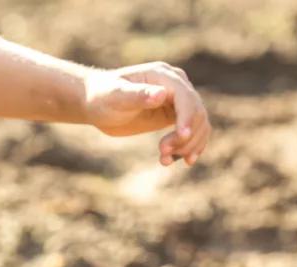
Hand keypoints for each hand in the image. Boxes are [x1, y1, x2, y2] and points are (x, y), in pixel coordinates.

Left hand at [83, 62, 209, 165]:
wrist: (97, 104)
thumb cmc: (102, 96)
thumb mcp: (116, 96)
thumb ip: (138, 94)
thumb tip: (161, 94)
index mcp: (163, 76)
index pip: (185, 97)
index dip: (187, 117)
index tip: (182, 137)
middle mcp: (176, 85)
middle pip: (196, 112)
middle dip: (185, 136)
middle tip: (162, 153)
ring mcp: (178, 101)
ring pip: (199, 125)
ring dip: (188, 145)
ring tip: (165, 160)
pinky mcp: (175, 116)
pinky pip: (192, 132)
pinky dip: (189, 148)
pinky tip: (178, 161)